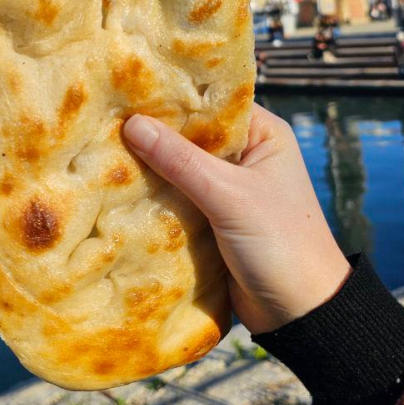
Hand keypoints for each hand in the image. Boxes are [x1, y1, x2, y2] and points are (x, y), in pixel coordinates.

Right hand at [123, 104, 350, 333]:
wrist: (301, 315)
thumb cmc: (280, 243)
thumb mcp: (229, 196)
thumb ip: (181, 161)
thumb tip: (132, 124)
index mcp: (262, 134)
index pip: (212, 102)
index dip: (173, 95)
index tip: (128, 90)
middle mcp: (245, 155)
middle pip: (191, 134)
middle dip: (154, 131)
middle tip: (106, 118)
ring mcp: (227, 187)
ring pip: (180, 166)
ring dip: (150, 165)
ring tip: (102, 147)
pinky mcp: (212, 216)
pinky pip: (177, 195)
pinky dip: (155, 193)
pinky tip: (118, 186)